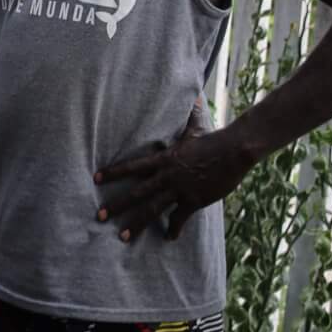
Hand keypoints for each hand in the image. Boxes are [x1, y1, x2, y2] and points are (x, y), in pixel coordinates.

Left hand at [95, 107, 253, 241]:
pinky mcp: (194, 201)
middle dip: (116, 206)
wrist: (235, 151)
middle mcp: (167, 176)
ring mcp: (179, 190)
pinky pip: (179, 218)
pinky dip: (173, 229)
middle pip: (136, 193)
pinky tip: (168, 238)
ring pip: (152, 210)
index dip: (113, 172)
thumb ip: (189, 115)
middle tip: (99, 217)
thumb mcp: (195, 128)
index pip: (132, 166)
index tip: (96, 178)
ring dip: (137, 225)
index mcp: (164, 159)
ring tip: (122, 238)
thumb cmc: (215, 139)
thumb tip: (195, 94)